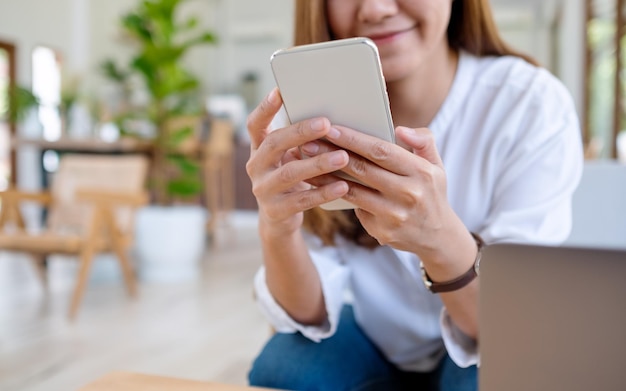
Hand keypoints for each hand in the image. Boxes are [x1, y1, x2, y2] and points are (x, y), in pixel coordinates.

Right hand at [245, 88, 351, 237]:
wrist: (279, 219)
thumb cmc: (291, 179)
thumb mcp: (288, 158)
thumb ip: (299, 141)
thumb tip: (331, 117)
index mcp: (258, 149)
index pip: (255, 124)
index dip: (265, 108)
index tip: (279, 91)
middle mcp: (256, 166)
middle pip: (274, 144)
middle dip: (300, 132)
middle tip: (326, 123)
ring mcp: (263, 189)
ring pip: (289, 173)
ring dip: (317, 164)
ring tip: (343, 157)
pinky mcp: (275, 211)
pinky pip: (302, 201)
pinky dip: (324, 192)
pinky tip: (343, 186)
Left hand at [302, 124, 455, 254]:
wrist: (438, 237)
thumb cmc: (431, 192)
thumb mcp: (436, 165)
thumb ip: (423, 141)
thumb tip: (401, 129)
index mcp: (421, 172)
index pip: (382, 152)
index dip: (355, 139)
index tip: (332, 128)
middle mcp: (408, 194)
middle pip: (363, 170)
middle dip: (332, 154)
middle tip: (308, 142)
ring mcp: (394, 215)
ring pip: (353, 191)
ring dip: (325, 177)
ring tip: (305, 162)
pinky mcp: (382, 231)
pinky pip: (355, 208)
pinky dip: (335, 195)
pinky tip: (318, 185)